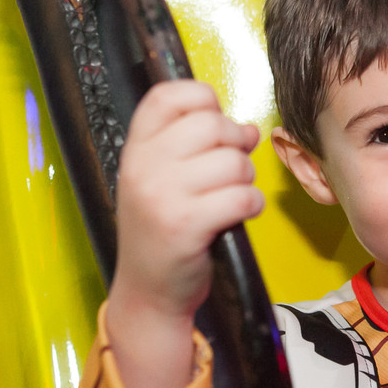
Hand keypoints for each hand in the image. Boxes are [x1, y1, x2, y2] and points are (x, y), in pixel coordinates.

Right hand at [111, 79, 264, 322]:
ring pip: (234, 163)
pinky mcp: (187, 226)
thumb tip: (248, 129)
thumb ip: (198, 147)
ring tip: (229, 197)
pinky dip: (252, 206)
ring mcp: (163, 197)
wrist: (148, 291)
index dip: (203, 100)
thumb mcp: (164, 180)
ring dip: (245, 181)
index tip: (213, 124)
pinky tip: (238, 215)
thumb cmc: (162, 231)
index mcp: (136, 149)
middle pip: (212, 126)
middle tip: (230, 169)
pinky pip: (242, 197)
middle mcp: (144, 167)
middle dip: (236, 145)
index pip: (169, 95)